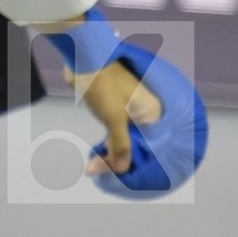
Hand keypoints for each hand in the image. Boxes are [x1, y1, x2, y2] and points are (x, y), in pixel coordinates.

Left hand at [68, 60, 163, 175]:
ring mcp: (129, 110)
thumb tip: (123, 170)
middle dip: (122, 160)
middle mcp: (145, 114)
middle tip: (100, 172)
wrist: (84, 58)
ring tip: (95, 167)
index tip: (122, 178)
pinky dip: (108, 142)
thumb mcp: (113, 118)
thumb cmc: (104, 85)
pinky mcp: (114, 106)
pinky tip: (97, 153)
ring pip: (125, 138)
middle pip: (138, 144)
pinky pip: (116, 130)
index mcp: (153, 115)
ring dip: (112, 152)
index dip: (137, 163)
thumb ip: (120, 145)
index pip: (151, 147)